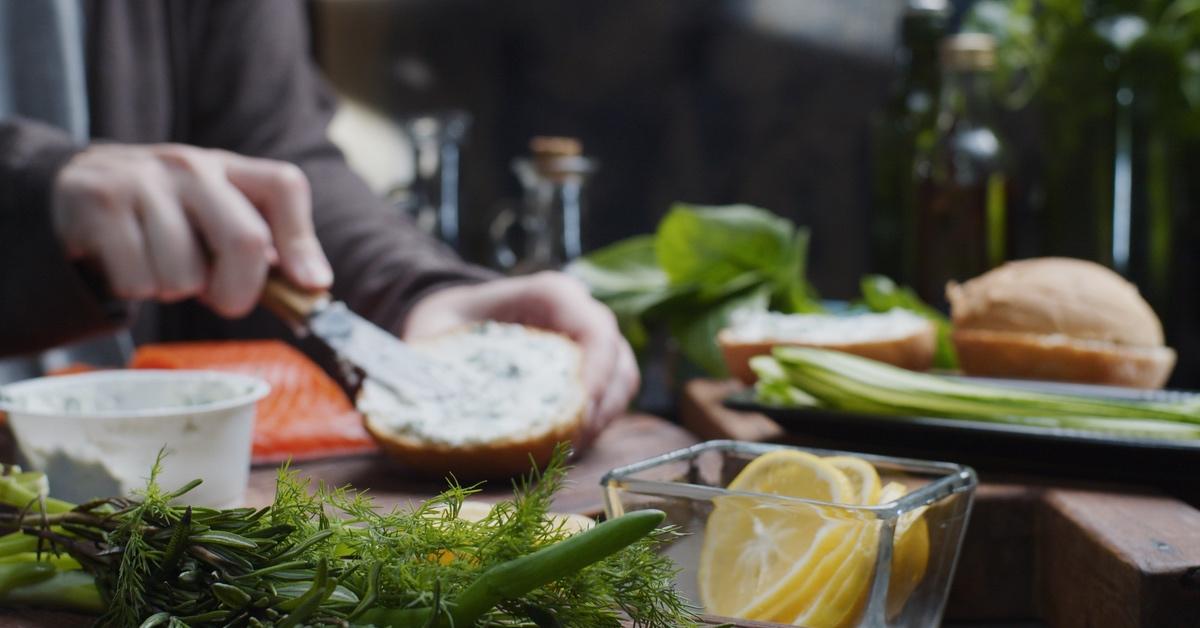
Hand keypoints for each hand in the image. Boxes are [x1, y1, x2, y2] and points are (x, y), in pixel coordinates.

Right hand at [51, 143, 331, 316]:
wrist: (77, 186)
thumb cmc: (167, 215)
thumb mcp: (219, 216)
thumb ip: (267, 247)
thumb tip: (315, 283)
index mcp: (229, 167)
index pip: (284, 186)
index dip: (303, 243)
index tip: (307, 284)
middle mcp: (190, 165)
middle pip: (246, 241)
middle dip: (238, 291)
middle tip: (221, 298)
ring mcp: (142, 180)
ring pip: (185, 275)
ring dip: (176, 291)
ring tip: (161, 266)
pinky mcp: (98, 203)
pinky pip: (137, 281)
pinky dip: (136, 290)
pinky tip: (128, 263)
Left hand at [403, 272, 639, 445]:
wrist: (455, 318)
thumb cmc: (445, 322)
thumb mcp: (430, 333)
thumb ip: (428, 365)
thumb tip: (404, 414)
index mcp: (551, 295)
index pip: (595, 329)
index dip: (596, 373)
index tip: (576, 414)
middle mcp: (580, 315)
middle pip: (618, 361)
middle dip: (600, 408)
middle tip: (568, 445)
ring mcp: (591, 344)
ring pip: (622, 383)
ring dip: (600, 421)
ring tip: (565, 452)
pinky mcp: (591, 371)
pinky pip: (610, 398)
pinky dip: (593, 425)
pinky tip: (562, 447)